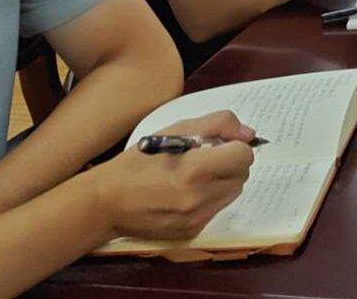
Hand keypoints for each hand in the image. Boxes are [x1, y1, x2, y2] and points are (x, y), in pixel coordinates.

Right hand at [92, 111, 254, 239]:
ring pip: (232, 193)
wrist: (107, 202)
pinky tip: (186, 193)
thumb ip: (217, 125)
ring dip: (222, 181)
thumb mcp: (175, 130)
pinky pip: (216, 210)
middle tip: (207, 158)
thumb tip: (248, 134)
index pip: (243, 156)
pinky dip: (209, 198)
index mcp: (194, 170)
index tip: (221, 144)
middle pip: (242, 175)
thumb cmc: (138, 162)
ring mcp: (196, 218)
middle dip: (231, 163)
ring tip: (195, 175)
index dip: (235, 146)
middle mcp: (199, 198)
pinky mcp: (192, 232)